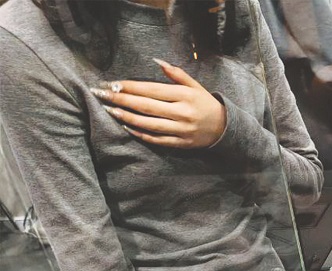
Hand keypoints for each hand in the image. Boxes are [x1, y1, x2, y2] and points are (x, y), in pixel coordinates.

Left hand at [91, 59, 226, 148]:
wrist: (224, 129)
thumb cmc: (206, 104)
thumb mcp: (194, 86)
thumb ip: (176, 74)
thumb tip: (156, 61)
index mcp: (184, 95)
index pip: (151, 89)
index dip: (129, 87)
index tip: (111, 84)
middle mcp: (182, 113)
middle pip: (145, 106)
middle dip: (121, 100)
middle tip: (101, 95)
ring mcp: (181, 130)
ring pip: (148, 124)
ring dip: (127, 117)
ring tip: (110, 111)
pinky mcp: (181, 144)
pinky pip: (157, 139)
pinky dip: (141, 134)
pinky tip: (127, 126)